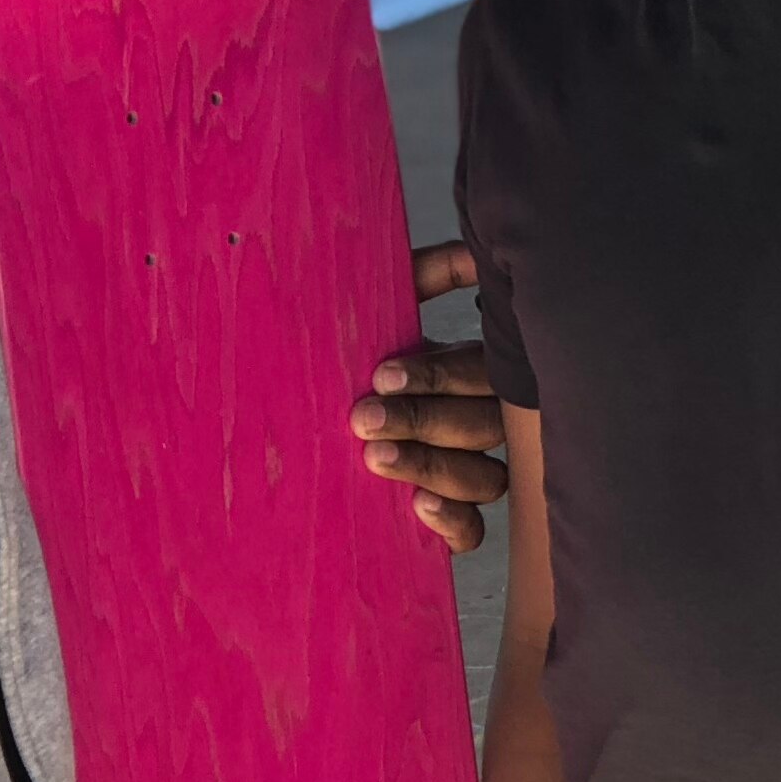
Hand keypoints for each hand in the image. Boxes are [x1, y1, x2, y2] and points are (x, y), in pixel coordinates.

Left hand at [351, 241, 507, 551]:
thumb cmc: (350, 351)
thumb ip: (425, 274)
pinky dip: (454, 521)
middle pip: (483, 426)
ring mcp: (470, 471)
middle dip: (423, 420)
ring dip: (434, 466)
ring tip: (378, 457)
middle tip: (365, 416)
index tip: (381, 374)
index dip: (439, 376)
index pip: (481, 374)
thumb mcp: (381, 304)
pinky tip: (418, 504)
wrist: (294, 412)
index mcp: (472, 369)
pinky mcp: (449, 517)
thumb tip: (473, 251)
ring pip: (486, 479)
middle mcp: (480, 420)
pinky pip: (473, 530)